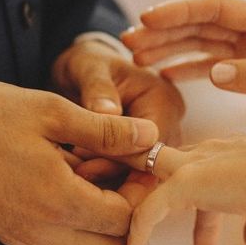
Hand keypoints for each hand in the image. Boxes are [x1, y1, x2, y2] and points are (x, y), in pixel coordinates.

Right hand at [0, 81, 158, 244]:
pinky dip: (78, 226)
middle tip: (121, 176)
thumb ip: (105, 130)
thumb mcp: (51, 112)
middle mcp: (46, 233)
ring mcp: (28, 239)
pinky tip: (67, 186)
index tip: (138, 165)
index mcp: (61, 202)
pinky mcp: (13, 235)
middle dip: (128, 218)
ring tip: (93, 179)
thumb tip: (150, 137)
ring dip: (103, 225)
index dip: (142, 194)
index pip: (127, 221)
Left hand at [52, 39, 184, 182]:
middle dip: (113, 171)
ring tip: (75, 177)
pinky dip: (107, 177)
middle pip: (150, 161)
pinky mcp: (144, 153)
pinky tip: (81, 179)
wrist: (84, 73)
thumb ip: (98, 89)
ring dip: (109, 178)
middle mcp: (170, 123)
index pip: (150, 139)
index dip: (119, 154)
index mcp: (164, 99)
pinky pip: (130, 173)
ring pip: (140, 172)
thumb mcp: (89, 68)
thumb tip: (108, 112)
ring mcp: (159, 141)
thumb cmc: (88, 65)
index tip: (83, 159)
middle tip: (76, 174)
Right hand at [122, 0, 245, 134]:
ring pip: (203, 41)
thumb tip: (215, 72)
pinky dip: (188, 66)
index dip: (179, 10)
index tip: (145, 19)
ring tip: (136, 57)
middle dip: (164, 28)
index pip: (216, 7)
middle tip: (126, 41)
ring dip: (169, 46)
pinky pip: (214, 62)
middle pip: (202, 21)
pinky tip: (166, 74)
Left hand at [124, 131, 245, 244]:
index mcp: (229, 151)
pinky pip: (148, 208)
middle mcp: (207, 151)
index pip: (193, 168)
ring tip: (116, 237)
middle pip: (158, 163)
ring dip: (128, 203)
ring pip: (142, 176)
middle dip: (141, 186)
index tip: (182, 229)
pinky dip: (136, 232)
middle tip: (125, 216)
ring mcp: (194, 164)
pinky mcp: (187, 182)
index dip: (183, 196)